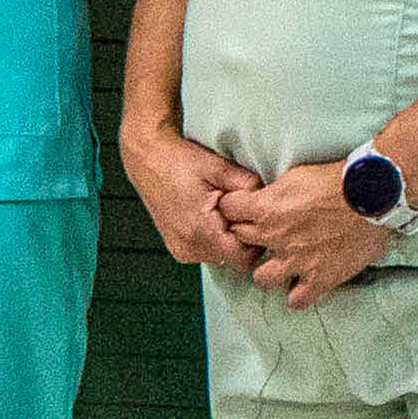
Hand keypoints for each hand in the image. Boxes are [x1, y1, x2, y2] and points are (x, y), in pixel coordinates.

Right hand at [123, 121, 261, 269]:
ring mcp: (181, 250)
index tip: (257, 220)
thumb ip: (248, 185)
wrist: (148, 158)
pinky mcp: (178, 248)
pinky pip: (208, 252)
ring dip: (229, 239)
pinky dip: (216, 239)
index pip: (243, 259)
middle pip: (233, 260)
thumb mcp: (219, 167)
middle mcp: (188, 248)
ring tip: (225, 211)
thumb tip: (270, 199)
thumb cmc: (180, 160)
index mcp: (199, 231)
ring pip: (221, 258)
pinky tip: (213, 216)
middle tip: (242, 212)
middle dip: (244, 240)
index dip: (256, 242)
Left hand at [221, 160, 394, 308]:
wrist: (370, 196)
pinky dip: (298, 295)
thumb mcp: (295, 175)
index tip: (241, 207)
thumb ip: (274, 192)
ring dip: (268, 272)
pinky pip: (297, 300)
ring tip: (281, 265)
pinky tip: (303, 286)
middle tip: (264, 232)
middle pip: (240, 241)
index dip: (234, 206)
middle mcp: (274, 237)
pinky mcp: (319, 278)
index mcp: (266, 209)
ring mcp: (296, 261)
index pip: (228, 209)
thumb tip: (265, 198)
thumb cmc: (335, 180)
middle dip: (248, 234)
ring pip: (261, 279)